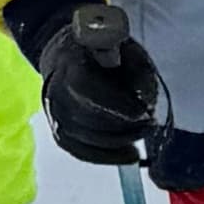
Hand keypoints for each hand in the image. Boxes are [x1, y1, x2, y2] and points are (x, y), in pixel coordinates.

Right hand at [38, 0, 165, 166]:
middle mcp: (54, 88)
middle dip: (123, 124)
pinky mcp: (59, 132)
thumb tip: (145, 100)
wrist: (69, 57)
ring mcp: (54, 113)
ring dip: (121, 140)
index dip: (116, 102)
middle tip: (150, 122)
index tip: (144, 112)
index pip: (84, 85)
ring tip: (143, 132)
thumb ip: (137, 69)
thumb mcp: (127, 47)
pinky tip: (131, 155)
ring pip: (85, 137)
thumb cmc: (104, 52)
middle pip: (85, 115)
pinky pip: (82, 151)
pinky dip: (109, 156)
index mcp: (69, 58)